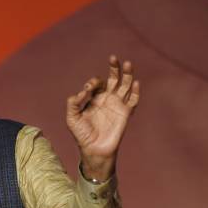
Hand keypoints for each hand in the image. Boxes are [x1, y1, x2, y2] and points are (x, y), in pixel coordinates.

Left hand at [66, 55, 139, 180]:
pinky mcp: (125, 113)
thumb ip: (73, 103)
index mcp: (94, 98)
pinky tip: (135, 83)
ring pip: (125, 85)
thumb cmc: (81, 134)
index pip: (97, 83)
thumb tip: (83, 91)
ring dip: (127, 74)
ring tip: (127, 63)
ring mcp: (117, 105)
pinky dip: (136, 92)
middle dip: (113, 68)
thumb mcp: (71, 118)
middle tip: (113, 58)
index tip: (88, 89)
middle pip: (113, 79)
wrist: (93, 149)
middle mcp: (107, 99)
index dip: (93, 82)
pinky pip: (133, 100)